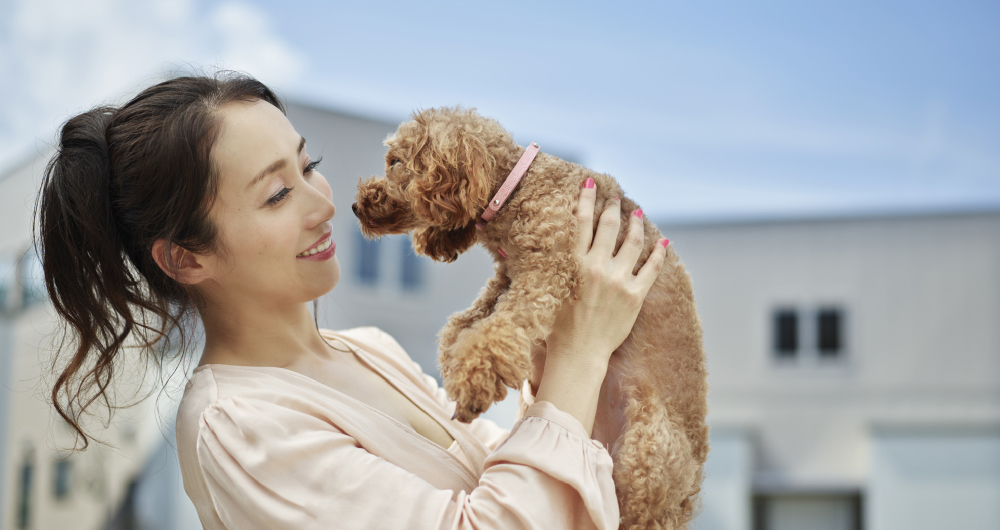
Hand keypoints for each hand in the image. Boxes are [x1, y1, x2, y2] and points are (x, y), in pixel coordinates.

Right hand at [531, 178, 665, 433]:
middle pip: (609, 226)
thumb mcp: (543, 291)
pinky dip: (658, 253)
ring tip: (636, 213)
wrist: (578, 355)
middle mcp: (598, 268)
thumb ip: (533, 267)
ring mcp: (619, 281)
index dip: (587, 199)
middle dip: (613, 207)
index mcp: (574, 264)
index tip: (591, 184)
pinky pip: (652, 268)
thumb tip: (502, 247)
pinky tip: (662, 242)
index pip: (582, 222)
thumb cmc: (556, 327)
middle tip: (616, 197)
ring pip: (632, 242)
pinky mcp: (636, 296)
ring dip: (635, 224)